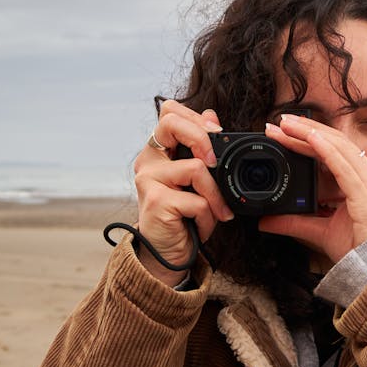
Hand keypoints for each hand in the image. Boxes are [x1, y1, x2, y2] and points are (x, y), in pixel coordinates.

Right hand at [132, 100, 233, 284]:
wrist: (168, 254)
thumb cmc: (185, 217)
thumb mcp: (199, 180)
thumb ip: (202, 147)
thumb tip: (211, 114)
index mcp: (159, 150)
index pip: (169, 111)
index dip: (195, 117)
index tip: (217, 134)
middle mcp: (148, 160)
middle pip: (171, 122)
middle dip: (203, 138)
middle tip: (217, 162)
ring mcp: (148, 180)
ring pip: (196, 168)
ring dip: (216, 195)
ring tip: (217, 212)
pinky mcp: (155, 201)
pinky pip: (197, 200)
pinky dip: (208, 216)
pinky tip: (201, 225)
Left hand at [259, 114, 366, 265]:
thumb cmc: (360, 250)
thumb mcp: (320, 231)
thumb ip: (295, 222)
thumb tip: (266, 221)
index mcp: (365, 180)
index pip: (336, 150)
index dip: (310, 138)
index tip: (286, 133)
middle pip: (336, 143)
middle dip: (306, 130)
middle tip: (278, 122)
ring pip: (338, 148)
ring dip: (309, 134)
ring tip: (286, 126)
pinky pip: (344, 166)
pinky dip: (326, 150)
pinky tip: (310, 138)